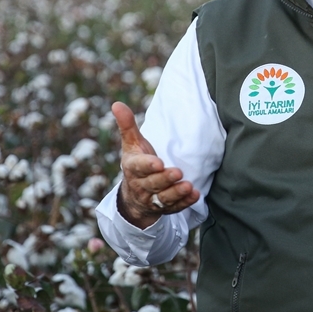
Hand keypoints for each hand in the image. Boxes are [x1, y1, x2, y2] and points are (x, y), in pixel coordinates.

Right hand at [113, 101, 200, 228]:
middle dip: (165, 179)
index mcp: (133, 168)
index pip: (139, 167)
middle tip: (177, 172)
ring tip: (188, 186)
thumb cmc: (137, 162)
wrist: (134, 195)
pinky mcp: (165, 208)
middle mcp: (141, 185)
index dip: (148, 165)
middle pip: (153, 183)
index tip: (158, 162)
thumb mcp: (131, 144)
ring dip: (176, 193)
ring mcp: (153, 199)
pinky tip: (195, 195)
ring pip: (164, 198)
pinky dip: (185, 203)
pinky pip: (175, 207)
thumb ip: (127, 125)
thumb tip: (116, 103)